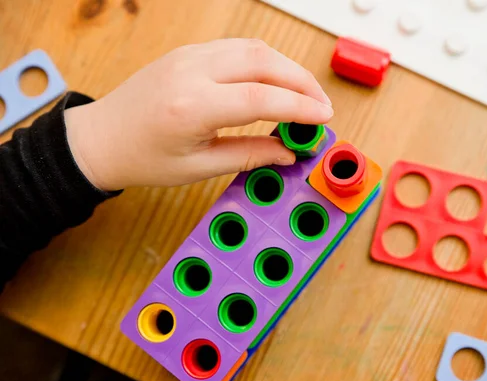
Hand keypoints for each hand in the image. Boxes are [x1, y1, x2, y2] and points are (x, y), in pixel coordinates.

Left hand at [64, 39, 332, 191]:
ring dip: (286, 68)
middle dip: (301, 81)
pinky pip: (238, 48)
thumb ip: (250, 155)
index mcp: (191, 106)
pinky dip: (265, 63)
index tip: (324, 118)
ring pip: (254, 48)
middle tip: (321, 106)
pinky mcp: (189, 52)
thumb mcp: (199, 167)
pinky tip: (276, 83)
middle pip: (263, 61)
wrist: (102, 138)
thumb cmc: (143, 158)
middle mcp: (191, 71)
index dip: (300, 106)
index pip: (261, 98)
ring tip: (304, 96)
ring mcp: (189, 56)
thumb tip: (288, 151)